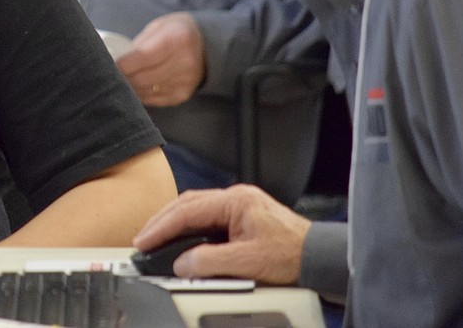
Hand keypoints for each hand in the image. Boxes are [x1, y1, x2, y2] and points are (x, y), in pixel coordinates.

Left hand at [114, 12, 204, 105]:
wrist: (206, 47)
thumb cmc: (175, 32)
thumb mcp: (159, 27)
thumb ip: (139, 43)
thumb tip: (115, 61)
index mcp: (178, 39)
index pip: (142, 58)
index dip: (121, 64)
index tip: (109, 63)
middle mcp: (185, 63)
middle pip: (141, 77)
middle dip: (121, 77)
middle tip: (109, 73)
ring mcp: (185, 82)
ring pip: (145, 90)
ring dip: (129, 87)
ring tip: (120, 79)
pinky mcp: (181, 96)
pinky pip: (152, 99)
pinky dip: (140, 94)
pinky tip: (134, 86)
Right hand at [132, 184, 310, 283]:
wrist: (320, 259)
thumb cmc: (292, 255)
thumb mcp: (248, 262)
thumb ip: (210, 262)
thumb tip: (183, 263)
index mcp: (235, 200)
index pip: (187, 210)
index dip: (161, 226)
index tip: (144, 241)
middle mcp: (236, 198)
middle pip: (187, 204)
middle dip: (161, 221)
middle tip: (142, 238)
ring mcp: (240, 206)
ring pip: (196, 209)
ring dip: (174, 223)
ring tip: (155, 238)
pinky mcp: (243, 218)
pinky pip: (207, 218)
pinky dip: (189, 227)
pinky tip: (181, 239)